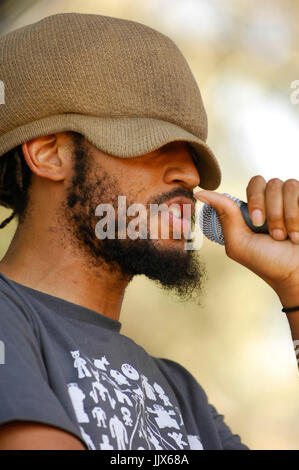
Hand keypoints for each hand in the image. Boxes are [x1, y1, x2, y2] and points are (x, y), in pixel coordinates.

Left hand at [194, 176, 298, 303]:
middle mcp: (276, 201)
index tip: (257, 223)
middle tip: (273, 234)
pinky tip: (297, 234)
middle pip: (271, 183)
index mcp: (257, 207)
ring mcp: (294, 201)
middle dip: (272, 211)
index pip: (255, 184)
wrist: (296, 275)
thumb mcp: (238, 242)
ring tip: (286, 237)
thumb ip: (223, 214)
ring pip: (289, 186)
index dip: (257, 199)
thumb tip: (201, 194)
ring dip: (288, 216)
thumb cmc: (268, 263)